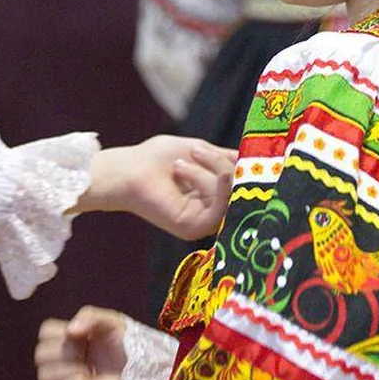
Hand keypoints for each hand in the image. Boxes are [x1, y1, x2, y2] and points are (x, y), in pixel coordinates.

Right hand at [35, 306, 129, 379]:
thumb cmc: (131, 345)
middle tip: (85, 353)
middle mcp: (66, 361)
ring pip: (44, 376)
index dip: (59, 333)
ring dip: (67, 370)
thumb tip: (70, 331)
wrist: (149, 371)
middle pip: (40, 354)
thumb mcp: (112, 322)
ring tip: (88, 371)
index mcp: (70, 339)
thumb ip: (90, 317)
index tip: (82, 335)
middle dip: (63, 352)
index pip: (45, 333)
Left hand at [81, 136, 234, 239]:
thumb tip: (252, 158)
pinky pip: (220, 211)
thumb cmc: (156, 159)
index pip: (242, 183)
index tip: (244, 152)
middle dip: (222, 166)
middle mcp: (210, 211)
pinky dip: (223, 190)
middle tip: (197, 150)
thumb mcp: (200, 150)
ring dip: (211, 173)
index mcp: (212, 194)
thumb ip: (226, 158)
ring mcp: (202, 222)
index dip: (247, 168)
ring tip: (179, 163)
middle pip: (239, 190)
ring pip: (230, 197)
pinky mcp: (193, 228)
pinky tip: (219, 176)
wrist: (126, 170)